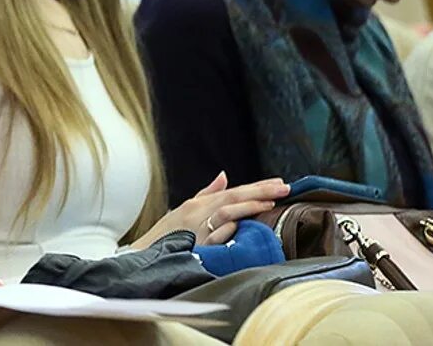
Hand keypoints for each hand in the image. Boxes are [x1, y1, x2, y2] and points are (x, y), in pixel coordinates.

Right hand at [133, 171, 288, 247]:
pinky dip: (227, 227)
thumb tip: (224, 176)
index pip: (233, 191)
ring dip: (248, 205)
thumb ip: (206, 194)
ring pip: (226, 212)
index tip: (279, 182)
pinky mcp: (197, 245)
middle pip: (233, 197)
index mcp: (198, 204)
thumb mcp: (185, 210)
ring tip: (271, 201)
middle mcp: (198, 212)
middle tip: (285, 186)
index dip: (257, 186)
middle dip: (260, 190)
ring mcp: (198, 228)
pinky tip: (242, 223)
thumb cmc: (168, 234)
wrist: (147, 255)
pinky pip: (215, 234)